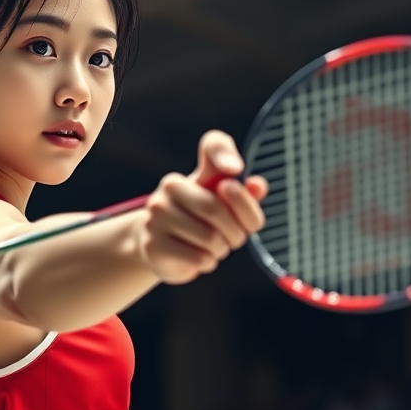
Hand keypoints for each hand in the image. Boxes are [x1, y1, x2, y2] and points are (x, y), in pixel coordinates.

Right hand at [138, 130, 267, 283]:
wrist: (158, 246)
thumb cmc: (197, 221)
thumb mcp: (221, 205)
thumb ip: (243, 194)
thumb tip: (257, 186)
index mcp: (190, 171)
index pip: (212, 147)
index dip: (225, 156)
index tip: (235, 170)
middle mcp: (168, 188)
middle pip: (216, 208)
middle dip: (236, 230)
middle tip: (234, 239)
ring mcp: (156, 216)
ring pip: (210, 237)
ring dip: (222, 249)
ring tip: (214, 248)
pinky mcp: (153, 245)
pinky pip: (198, 258)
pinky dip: (208, 263)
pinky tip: (201, 258)